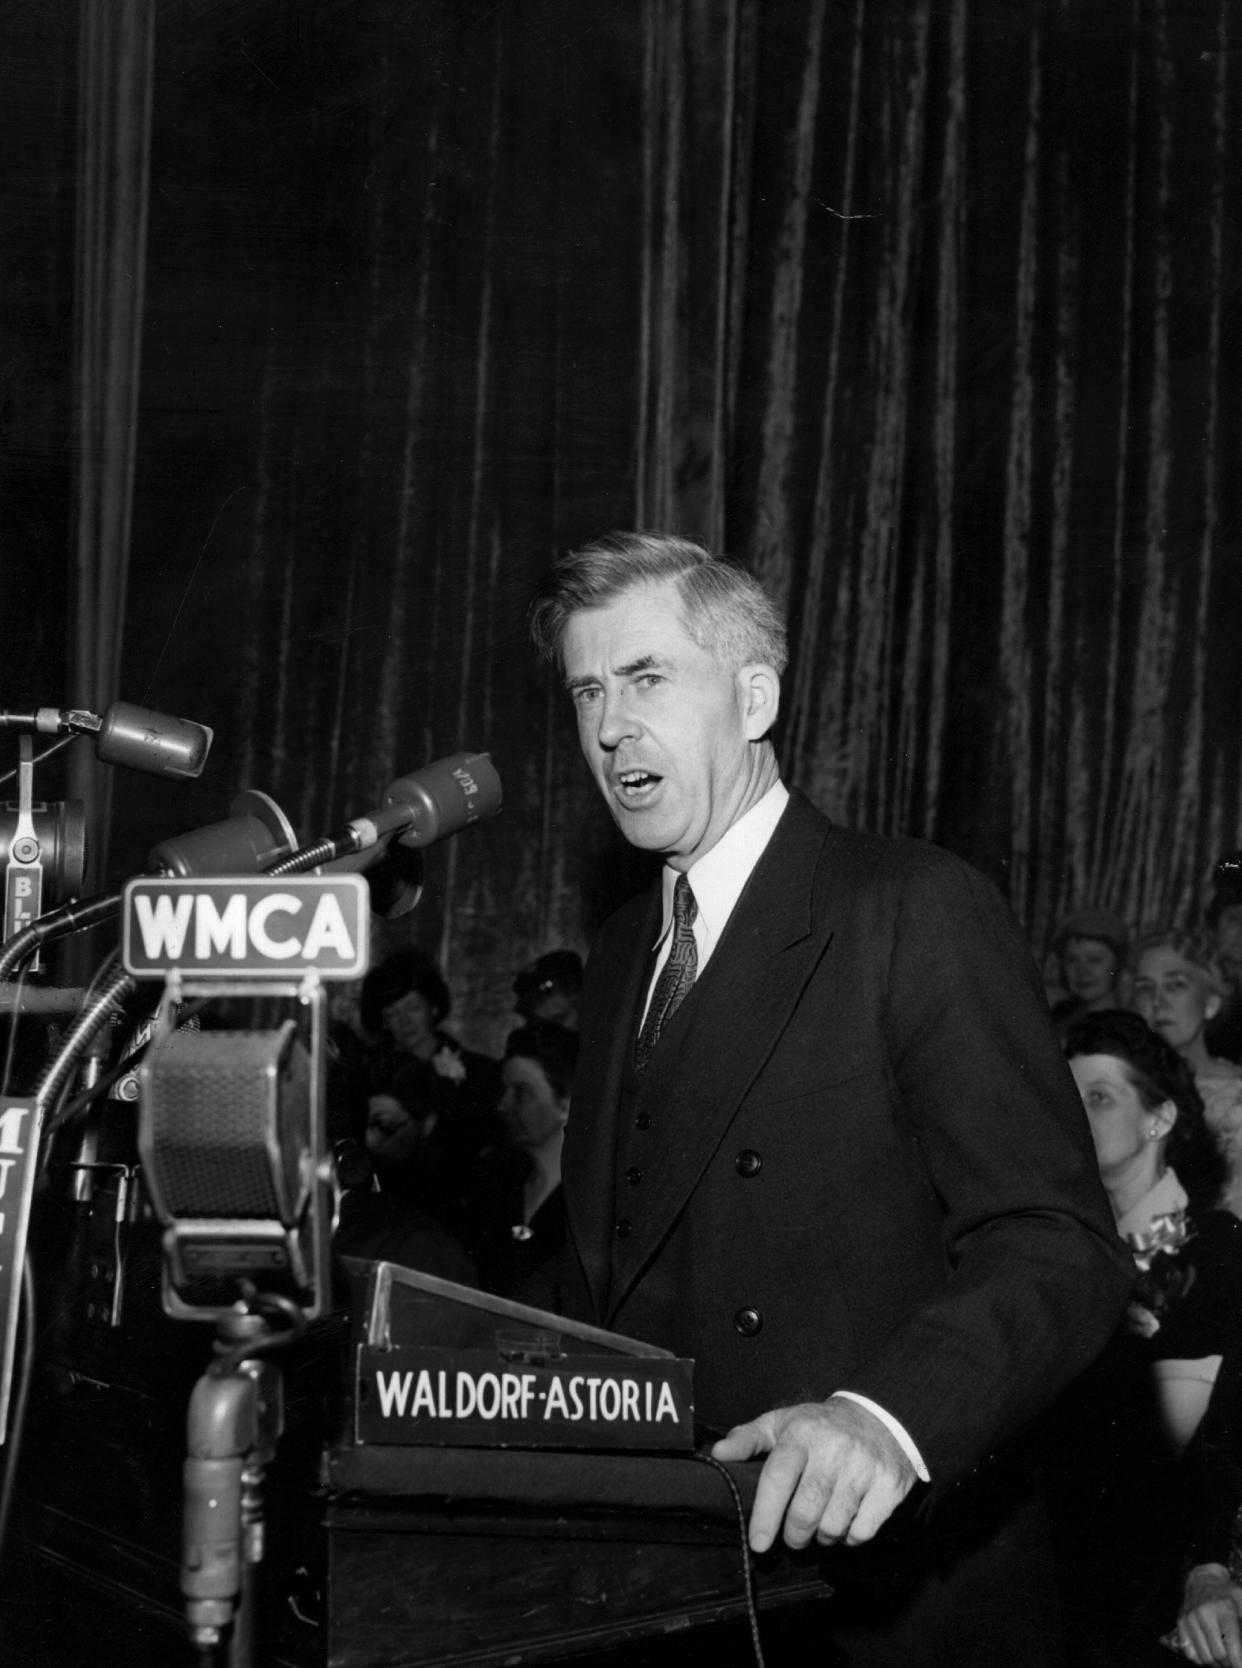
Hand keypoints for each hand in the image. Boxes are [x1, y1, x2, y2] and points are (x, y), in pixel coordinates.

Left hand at [710, 1395, 917, 1552]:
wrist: (880, 1416)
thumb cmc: (820, 1426)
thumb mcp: (782, 1423)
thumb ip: (748, 1438)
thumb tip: (718, 1454)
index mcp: (802, 1433)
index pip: (778, 1478)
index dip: (765, 1515)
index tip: (758, 1543)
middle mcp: (834, 1449)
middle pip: (806, 1510)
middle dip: (794, 1535)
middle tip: (792, 1537)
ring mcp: (864, 1467)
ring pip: (833, 1526)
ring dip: (822, 1537)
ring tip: (820, 1525)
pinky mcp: (889, 1485)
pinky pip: (863, 1531)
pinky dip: (850, 1538)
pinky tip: (845, 1522)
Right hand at [1177, 1565, 1241, 1665]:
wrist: (1202, 1580)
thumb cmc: (1228, 1595)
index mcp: (1224, 1609)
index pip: (1231, 1643)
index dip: (1238, 1662)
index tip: (1240, 1666)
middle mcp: (1204, 1614)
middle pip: (1218, 1654)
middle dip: (1229, 1664)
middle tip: (1235, 1661)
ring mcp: (1190, 1619)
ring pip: (1204, 1657)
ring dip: (1216, 1664)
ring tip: (1224, 1660)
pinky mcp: (1181, 1623)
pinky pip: (1190, 1653)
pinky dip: (1201, 1660)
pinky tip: (1209, 1653)